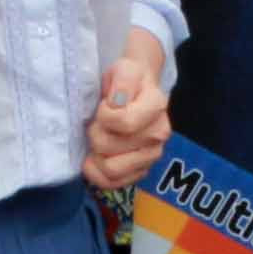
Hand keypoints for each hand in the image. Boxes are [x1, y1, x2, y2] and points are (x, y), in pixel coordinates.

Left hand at [85, 34, 173, 193]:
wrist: (137, 90)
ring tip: (97, 140)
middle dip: (95, 134)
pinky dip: (97, 174)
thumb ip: (123, 81)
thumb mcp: (124, 69)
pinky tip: (94, 159)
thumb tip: (118, 103)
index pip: (123, 122)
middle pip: (109, 147)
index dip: (104, 115)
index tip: (104, 106)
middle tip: (97, 123)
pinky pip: (112, 184)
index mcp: (156, 107)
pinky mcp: (140, 172)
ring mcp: (151, 156)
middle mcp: (159, 135)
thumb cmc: (127, 80)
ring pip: (110, 170)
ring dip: (96, 155)